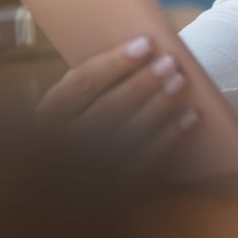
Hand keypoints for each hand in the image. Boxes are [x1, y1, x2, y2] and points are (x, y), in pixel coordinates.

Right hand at [35, 35, 200, 179]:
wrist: (64, 195)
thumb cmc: (75, 127)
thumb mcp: (66, 107)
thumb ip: (88, 84)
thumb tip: (137, 50)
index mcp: (46, 117)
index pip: (80, 84)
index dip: (114, 62)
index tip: (147, 43)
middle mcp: (62, 147)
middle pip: (107, 109)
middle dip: (142, 83)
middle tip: (170, 61)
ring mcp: (86, 173)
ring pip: (128, 135)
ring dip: (158, 106)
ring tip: (180, 81)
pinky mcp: (113, 191)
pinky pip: (146, 162)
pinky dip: (170, 137)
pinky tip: (190, 117)